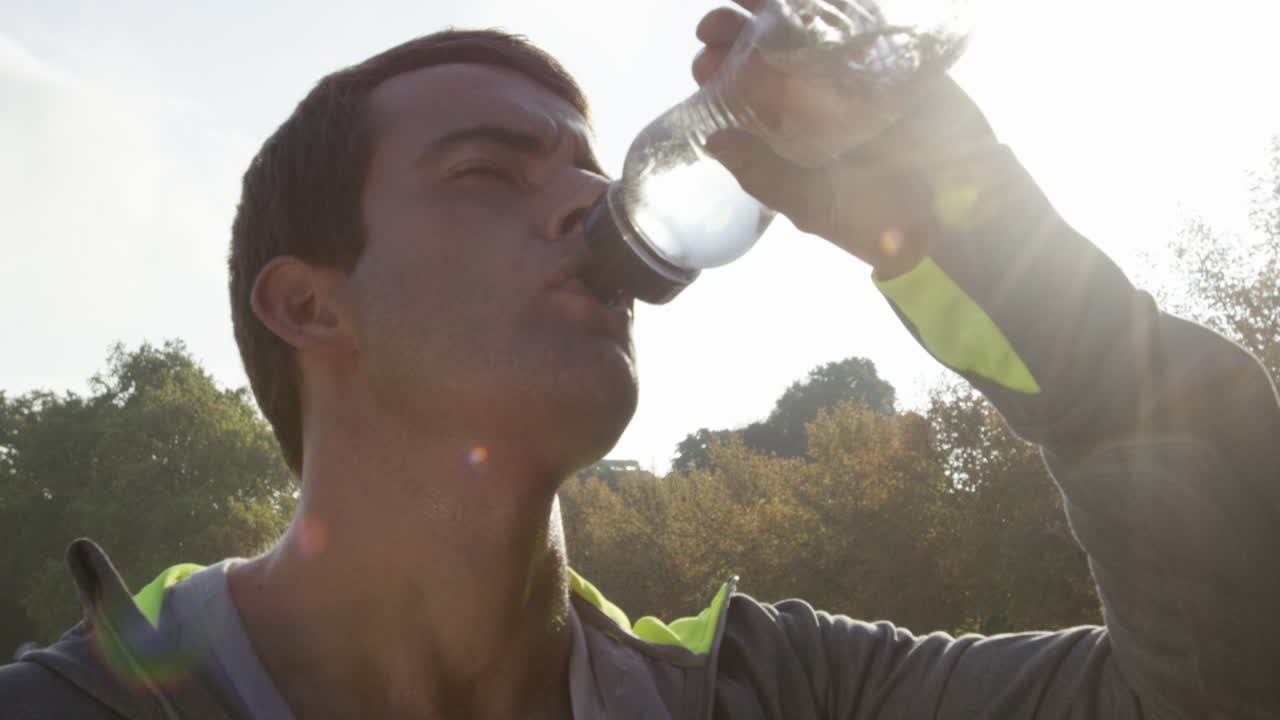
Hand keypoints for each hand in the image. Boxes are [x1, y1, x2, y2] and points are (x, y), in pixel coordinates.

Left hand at [693, 0, 998, 276]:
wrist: (962, 207)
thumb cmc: (880, 218)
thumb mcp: (812, 204)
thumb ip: (763, 175)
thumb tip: (710, 142)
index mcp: (788, 138)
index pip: (742, 99)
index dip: (718, 78)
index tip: (702, 64)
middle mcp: (814, 103)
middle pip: (764, 58)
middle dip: (735, 37)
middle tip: (714, 28)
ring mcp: (852, 77)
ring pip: (804, 31)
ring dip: (772, 10)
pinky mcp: (892, 57)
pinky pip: (858, 20)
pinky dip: (833, 4)